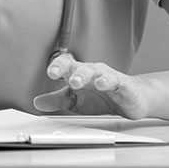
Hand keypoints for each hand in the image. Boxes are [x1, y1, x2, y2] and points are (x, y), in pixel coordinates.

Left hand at [32, 53, 150, 118]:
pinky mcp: (124, 86)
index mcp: (79, 73)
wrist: (131, 98)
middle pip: (82, 67)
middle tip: (66, 78)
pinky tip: (105, 85)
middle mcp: (93, 72)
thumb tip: (37, 102)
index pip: (67, 65)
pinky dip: (112, 83)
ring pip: (99, 73)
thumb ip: (57, 100)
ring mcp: (109, 77)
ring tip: (84, 82)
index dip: (58, 66)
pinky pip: (118, 82)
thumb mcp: (75, 101)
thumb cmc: (101, 97)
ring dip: (90, 76)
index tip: (51, 72)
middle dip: (74, 72)